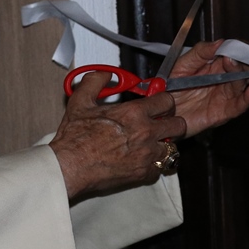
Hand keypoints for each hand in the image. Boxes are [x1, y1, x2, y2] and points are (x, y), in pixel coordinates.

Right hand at [49, 71, 185, 200]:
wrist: (70, 167)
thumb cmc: (75, 138)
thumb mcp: (81, 101)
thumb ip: (95, 81)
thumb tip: (105, 74)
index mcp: (134, 113)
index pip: (167, 101)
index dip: (164, 101)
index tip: (159, 105)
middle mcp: (145, 133)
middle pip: (179, 125)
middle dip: (172, 122)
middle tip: (161, 123)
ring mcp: (146, 155)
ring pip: (172, 148)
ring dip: (164, 144)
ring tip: (151, 143)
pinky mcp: (143, 174)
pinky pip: (160, 168)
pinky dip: (154, 165)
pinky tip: (142, 160)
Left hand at [167, 40, 248, 137]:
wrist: (161, 112)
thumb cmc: (171, 88)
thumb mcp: (182, 64)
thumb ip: (200, 52)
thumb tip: (220, 42)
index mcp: (214, 65)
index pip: (234, 53)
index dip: (239, 48)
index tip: (239, 45)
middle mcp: (223, 80)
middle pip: (242, 68)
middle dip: (242, 61)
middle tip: (234, 56)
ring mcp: (224, 96)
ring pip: (241, 85)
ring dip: (242, 75)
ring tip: (234, 65)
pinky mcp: (223, 113)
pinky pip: (240, 106)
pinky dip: (248, 98)